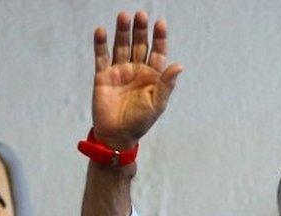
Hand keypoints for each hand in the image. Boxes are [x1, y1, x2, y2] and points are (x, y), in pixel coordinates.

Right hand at [91, 11, 183, 149]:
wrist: (116, 136)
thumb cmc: (140, 122)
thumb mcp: (157, 104)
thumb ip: (166, 85)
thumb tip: (179, 65)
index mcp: (152, 76)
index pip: (157, 52)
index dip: (159, 38)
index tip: (160, 24)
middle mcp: (136, 70)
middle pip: (139, 44)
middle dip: (140, 30)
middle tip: (141, 15)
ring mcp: (119, 71)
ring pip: (121, 46)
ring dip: (122, 31)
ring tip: (123, 16)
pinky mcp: (103, 76)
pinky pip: (101, 57)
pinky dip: (100, 44)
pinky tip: (101, 31)